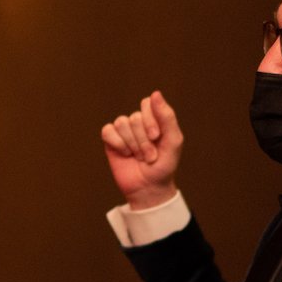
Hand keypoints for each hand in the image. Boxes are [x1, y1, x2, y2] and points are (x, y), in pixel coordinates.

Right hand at [100, 90, 182, 209]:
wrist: (149, 188)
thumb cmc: (164, 165)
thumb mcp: (173, 141)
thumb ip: (167, 117)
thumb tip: (155, 93)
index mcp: (154, 118)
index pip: (147, 104)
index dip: (150, 121)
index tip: (156, 138)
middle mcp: (138, 121)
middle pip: (135, 117)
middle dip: (143, 140)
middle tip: (149, 156)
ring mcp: (123, 130)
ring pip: (122, 123)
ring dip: (132, 144)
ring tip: (138, 157)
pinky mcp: (110, 140)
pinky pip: (108, 131)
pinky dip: (118, 144)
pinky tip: (124, 154)